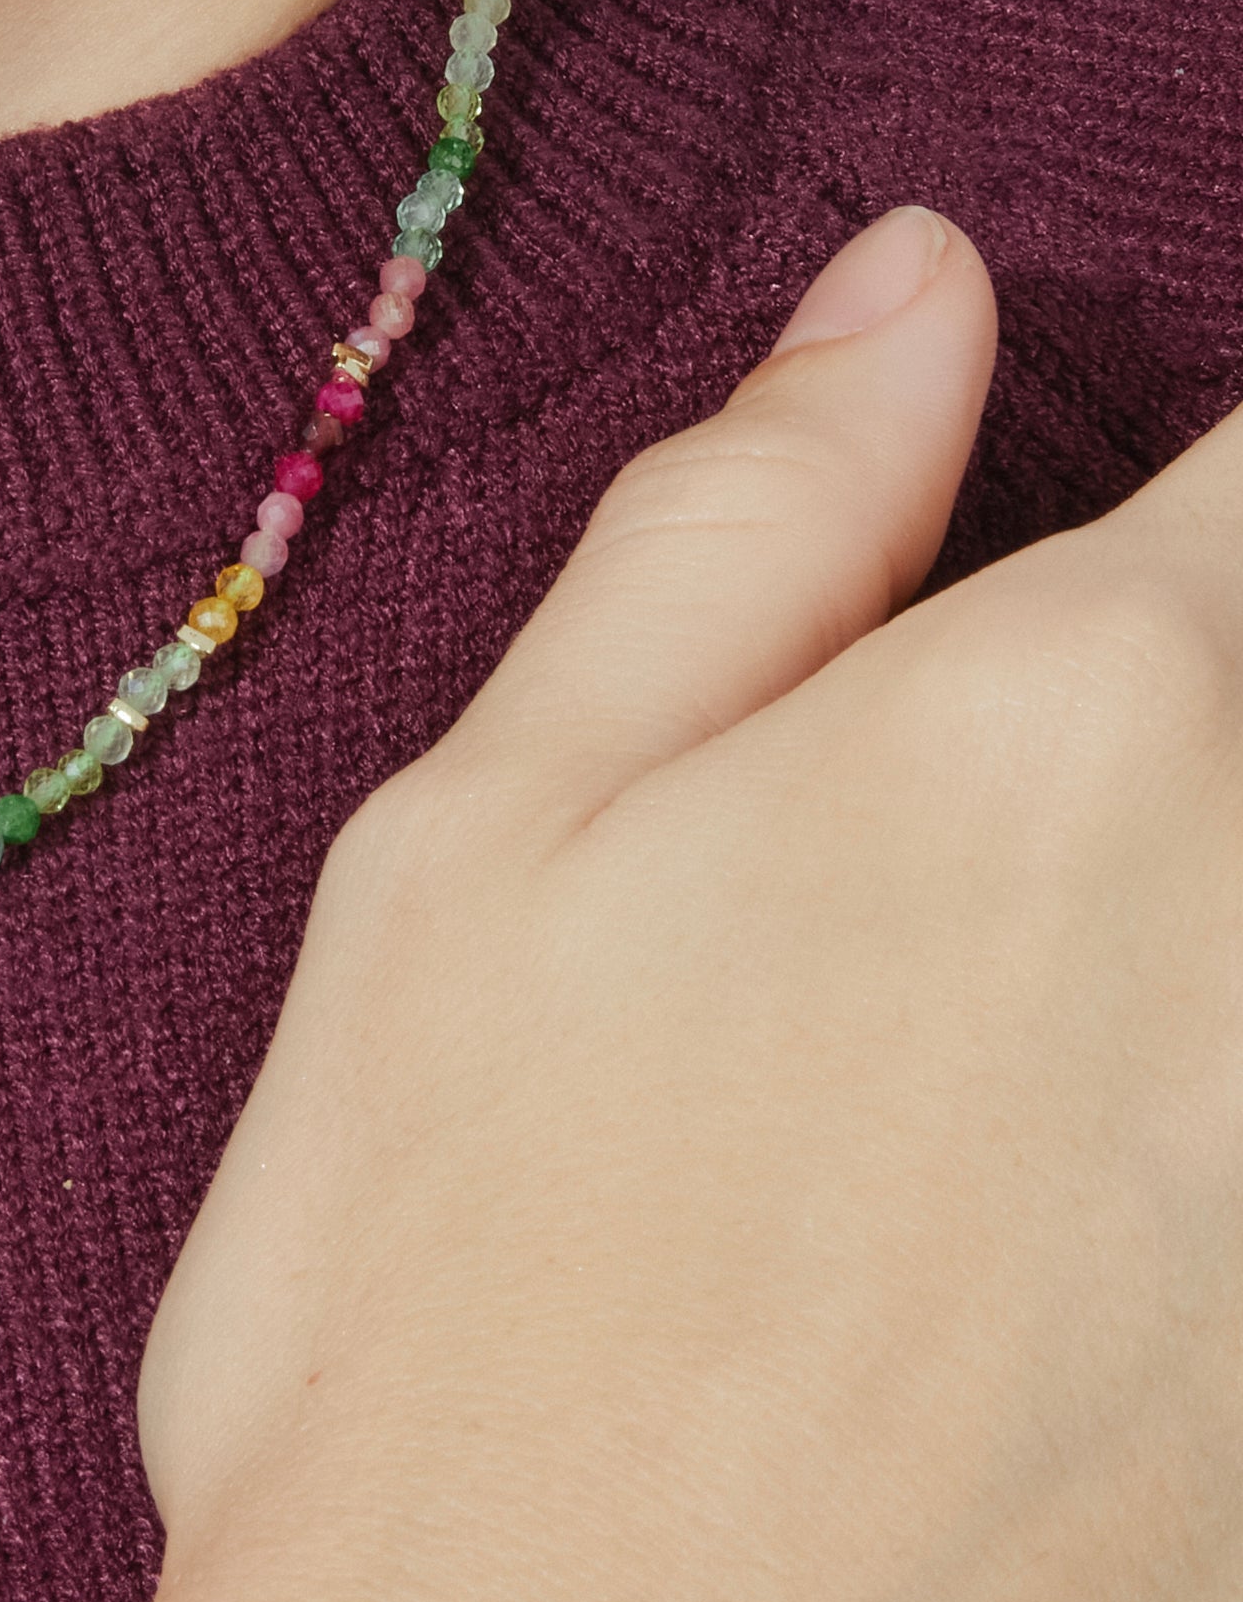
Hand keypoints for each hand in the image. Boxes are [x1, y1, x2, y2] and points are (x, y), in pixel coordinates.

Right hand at [35, 205, 1242, 1601]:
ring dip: (1195, 964)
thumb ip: (737, 537)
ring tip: (1000, 1094)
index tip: (1125, 588)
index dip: (1211, 500)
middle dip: (1197, 722)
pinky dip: (1227, 1181)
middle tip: (980, 906)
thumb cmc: (437, 1316)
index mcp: (1074, 725)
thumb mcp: (481, 860)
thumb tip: (915, 284)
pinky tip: (1097, 1260)